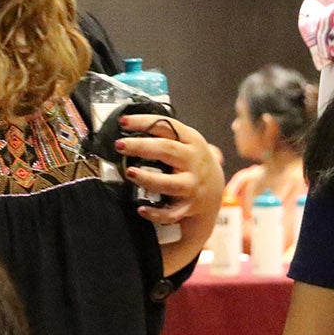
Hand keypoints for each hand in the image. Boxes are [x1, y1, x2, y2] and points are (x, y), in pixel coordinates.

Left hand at [115, 112, 223, 227]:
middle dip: (141, 146)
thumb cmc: (191, 163)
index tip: (123, 122)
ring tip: (130, 172)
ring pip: (170, 183)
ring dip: (148, 178)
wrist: (213, 191)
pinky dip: (156, 212)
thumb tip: (128, 128)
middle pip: (167, 150)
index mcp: (192, 141)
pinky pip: (171, 212)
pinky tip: (141, 209)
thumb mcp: (186, 143)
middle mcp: (194, 161)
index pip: (167, 126)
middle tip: (120, 145)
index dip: (144, 122)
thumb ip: (165, 136)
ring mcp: (192, 185)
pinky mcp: (189, 206)